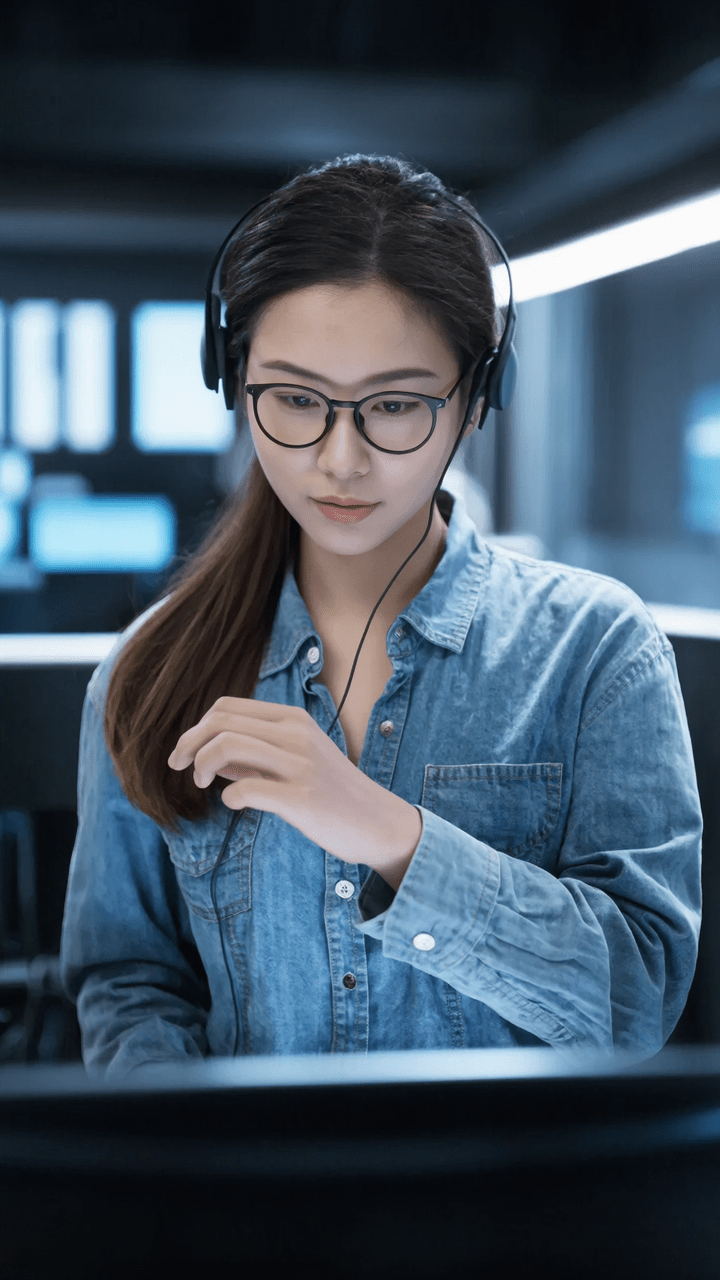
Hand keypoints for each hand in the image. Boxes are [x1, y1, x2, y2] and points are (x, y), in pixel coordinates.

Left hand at [168, 697, 422, 888]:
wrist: (378, 822)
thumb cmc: (334, 793)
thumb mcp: (299, 760)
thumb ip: (256, 755)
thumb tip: (213, 758)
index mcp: (293, 719)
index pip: (228, 706)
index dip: (196, 727)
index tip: (184, 752)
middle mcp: (296, 734)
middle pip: (221, 721)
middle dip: (189, 742)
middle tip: (178, 766)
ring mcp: (300, 765)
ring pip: (228, 745)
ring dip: (202, 764)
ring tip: (201, 783)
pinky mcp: (302, 799)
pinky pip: (246, 791)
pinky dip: (228, 797)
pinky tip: (233, 804)